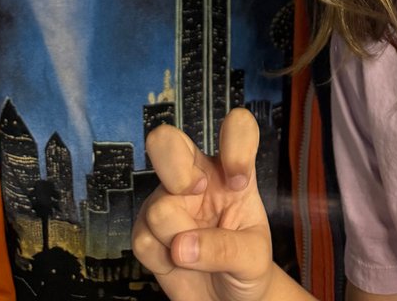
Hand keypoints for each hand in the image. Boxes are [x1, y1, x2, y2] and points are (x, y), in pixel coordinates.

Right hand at [132, 109, 272, 300]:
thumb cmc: (245, 267)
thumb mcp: (254, 258)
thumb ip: (226, 248)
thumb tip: (181, 246)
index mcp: (232, 171)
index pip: (236, 129)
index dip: (235, 143)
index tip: (237, 182)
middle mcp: (197, 178)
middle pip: (166, 141)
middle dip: (175, 168)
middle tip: (196, 191)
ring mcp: (168, 200)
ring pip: (158, 208)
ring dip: (178, 240)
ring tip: (195, 253)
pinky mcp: (146, 230)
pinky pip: (143, 240)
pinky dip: (161, 260)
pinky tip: (176, 262)